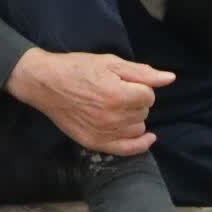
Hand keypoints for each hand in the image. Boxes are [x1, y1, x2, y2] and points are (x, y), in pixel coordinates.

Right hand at [5, 48, 174, 155]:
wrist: (42, 83)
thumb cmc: (75, 68)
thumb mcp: (107, 62)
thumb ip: (141, 72)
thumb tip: (169, 79)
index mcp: (118, 95)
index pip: (148, 95)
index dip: (138, 85)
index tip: (122, 80)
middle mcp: (114, 117)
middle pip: (144, 111)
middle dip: (135, 100)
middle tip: (115, 90)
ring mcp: (104, 132)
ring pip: (138, 127)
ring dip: (133, 117)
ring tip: (115, 106)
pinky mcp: (95, 142)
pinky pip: (128, 149)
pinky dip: (140, 144)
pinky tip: (147, 137)